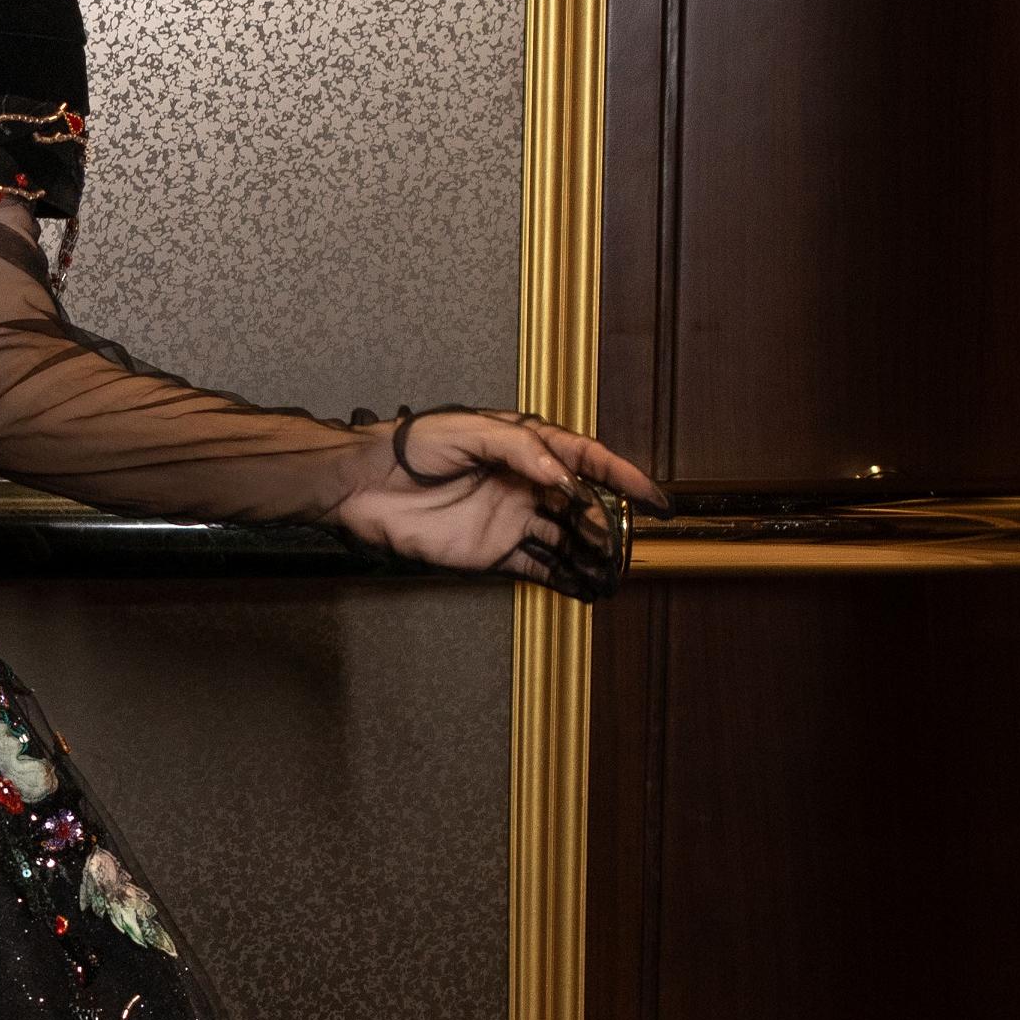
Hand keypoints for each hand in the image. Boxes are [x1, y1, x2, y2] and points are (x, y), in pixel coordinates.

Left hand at [345, 408, 663, 592]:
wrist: (365, 483)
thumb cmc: (412, 446)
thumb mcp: (470, 431)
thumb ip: (522, 450)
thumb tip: (565, 477)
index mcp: (527, 447)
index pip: (587, 461)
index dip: (624, 477)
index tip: (654, 498)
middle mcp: (526, 484)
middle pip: (583, 506)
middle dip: (609, 525)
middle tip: (624, 545)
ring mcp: (511, 519)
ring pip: (566, 539)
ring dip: (592, 556)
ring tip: (614, 572)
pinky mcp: (493, 552)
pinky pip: (539, 568)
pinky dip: (565, 579)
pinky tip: (588, 589)